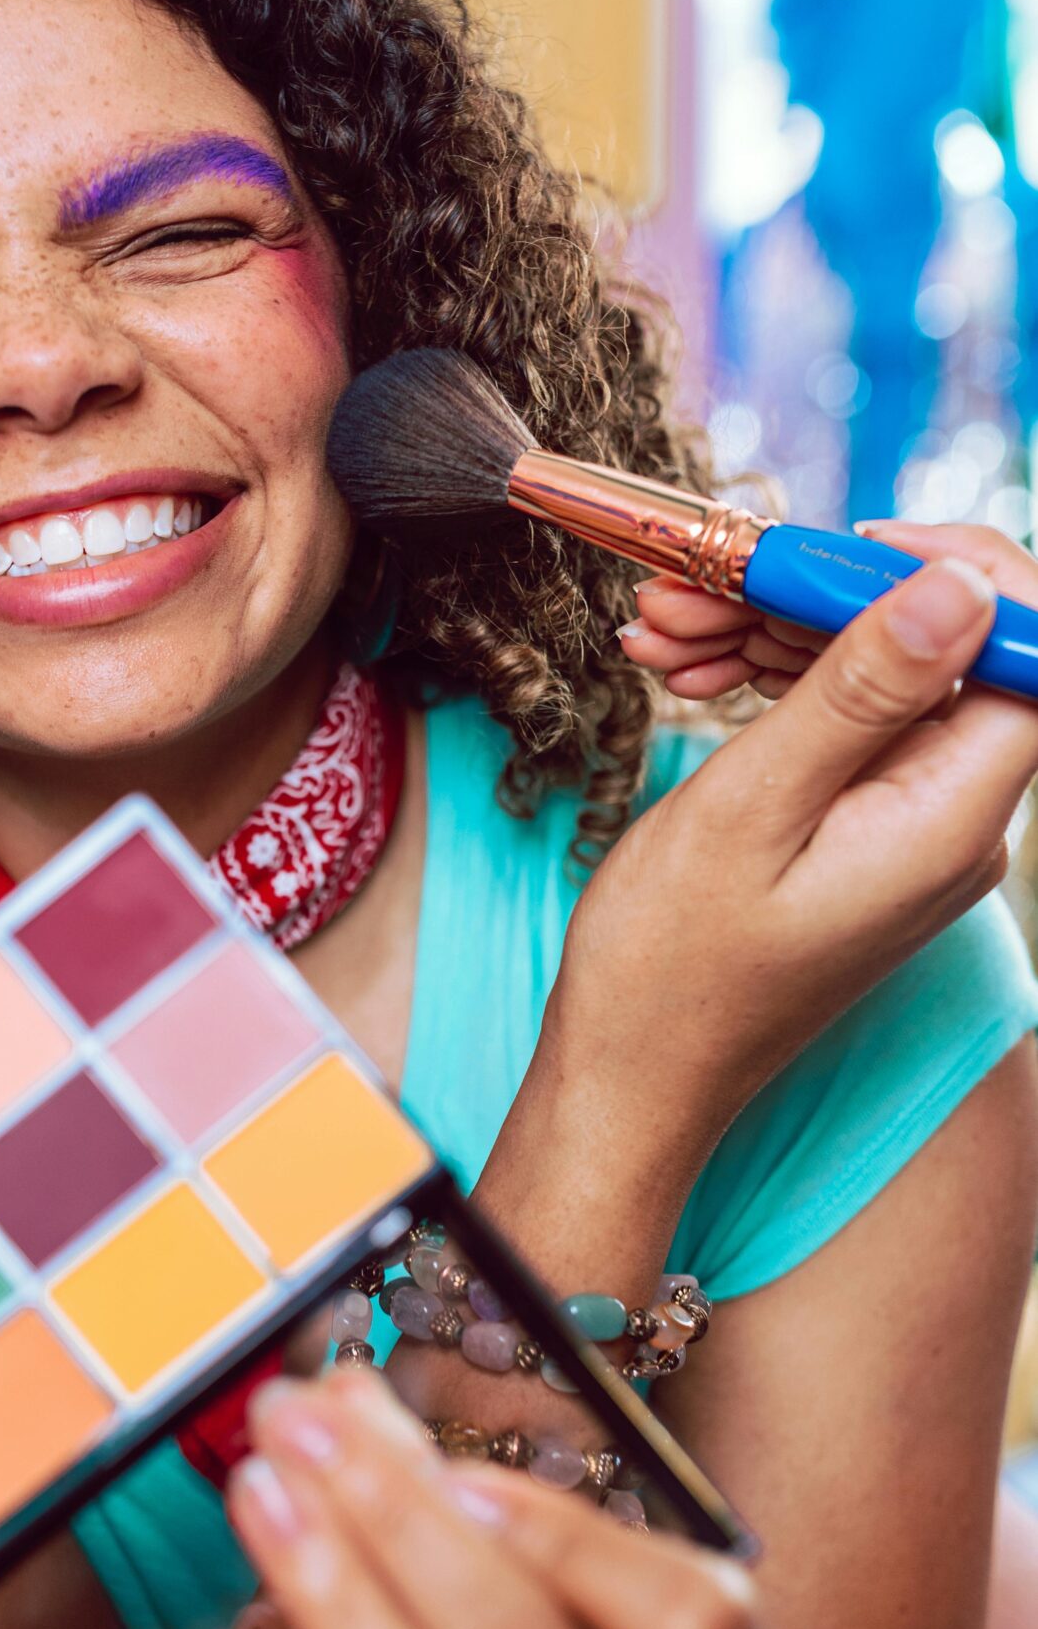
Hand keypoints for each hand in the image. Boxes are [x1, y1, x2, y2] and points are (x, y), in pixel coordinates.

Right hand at [555, 539, 1037, 1138]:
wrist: (630, 1076)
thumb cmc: (672, 966)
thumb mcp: (753, 807)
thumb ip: (860, 692)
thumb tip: (964, 588)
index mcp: (951, 818)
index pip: (1023, 647)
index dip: (950, 572)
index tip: (830, 552)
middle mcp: (956, 822)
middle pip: (938, 651)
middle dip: (819, 598)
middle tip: (695, 587)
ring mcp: (912, 830)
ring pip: (878, 678)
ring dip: (773, 635)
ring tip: (662, 627)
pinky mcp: (865, 835)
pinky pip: (842, 726)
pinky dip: (768, 685)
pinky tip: (685, 671)